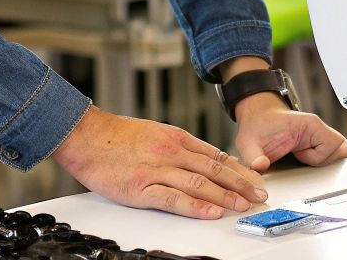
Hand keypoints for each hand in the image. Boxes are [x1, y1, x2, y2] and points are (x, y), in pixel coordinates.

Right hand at [52, 106, 267, 219]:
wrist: (86, 136)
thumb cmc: (117, 137)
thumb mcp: (156, 133)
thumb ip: (179, 147)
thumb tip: (203, 161)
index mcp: (177, 138)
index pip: (216, 156)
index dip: (239, 170)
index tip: (256, 180)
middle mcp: (172, 152)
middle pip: (214, 169)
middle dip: (241, 184)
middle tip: (260, 195)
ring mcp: (157, 169)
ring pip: (199, 183)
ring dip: (224, 196)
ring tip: (242, 205)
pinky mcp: (140, 187)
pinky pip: (172, 198)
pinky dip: (194, 206)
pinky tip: (210, 212)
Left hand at [232, 92, 346, 171]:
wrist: (257, 118)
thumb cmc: (256, 126)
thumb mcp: (249, 143)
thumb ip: (254, 158)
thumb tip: (260, 168)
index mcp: (309, 124)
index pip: (332, 145)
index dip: (316, 157)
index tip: (299, 156)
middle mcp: (317, 128)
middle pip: (339, 151)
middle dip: (321, 162)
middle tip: (300, 158)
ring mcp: (318, 134)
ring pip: (337, 154)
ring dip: (321, 162)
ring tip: (300, 157)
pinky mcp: (317, 141)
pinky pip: (332, 154)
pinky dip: (321, 161)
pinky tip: (303, 159)